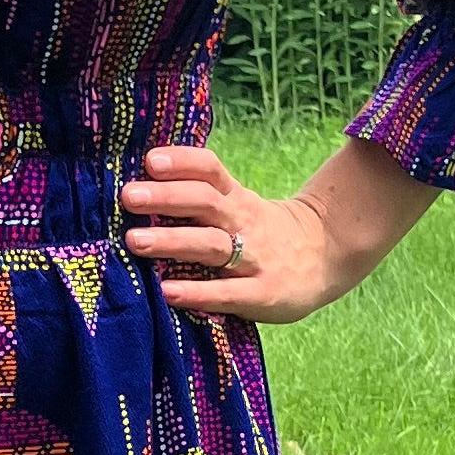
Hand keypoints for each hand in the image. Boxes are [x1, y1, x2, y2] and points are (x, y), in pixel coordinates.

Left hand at [119, 140, 440, 324]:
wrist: (327, 256)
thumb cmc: (264, 231)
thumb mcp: (241, 203)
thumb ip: (201, 195)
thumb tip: (140, 183)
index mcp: (237, 197)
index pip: (210, 169)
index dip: (182, 162)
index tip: (149, 161)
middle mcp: (244, 222)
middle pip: (205, 202)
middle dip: (166, 198)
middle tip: (128, 196)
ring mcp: (255, 258)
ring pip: (211, 245)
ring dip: (172, 241)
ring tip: (134, 241)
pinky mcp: (263, 293)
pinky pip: (227, 293)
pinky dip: (197, 292)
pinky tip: (167, 292)